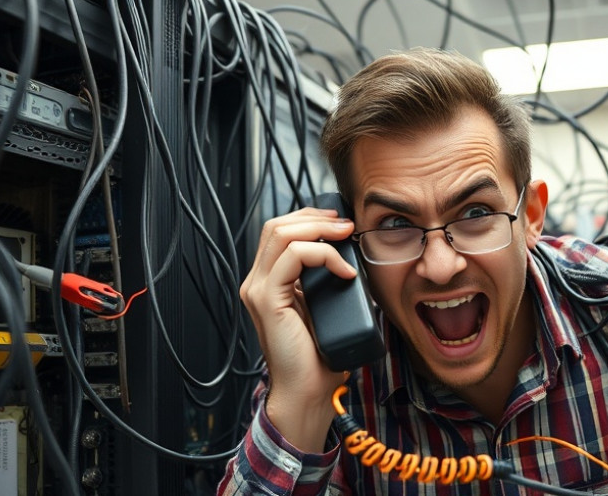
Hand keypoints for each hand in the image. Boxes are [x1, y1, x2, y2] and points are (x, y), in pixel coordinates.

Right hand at [240, 207, 356, 451]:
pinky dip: (323, 255)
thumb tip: (350, 255)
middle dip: (315, 217)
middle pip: (277, 226)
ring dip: (320, 230)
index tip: (342, 223)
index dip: (310, 219)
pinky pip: (293, 256)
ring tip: (347, 238)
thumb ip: (325, 280)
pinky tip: (344, 271)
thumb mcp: (324, 305)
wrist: (308, 390)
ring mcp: (258, 289)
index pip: (280, 232)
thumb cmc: (320, 355)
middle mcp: (257, 282)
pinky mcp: (266, 299)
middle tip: (346, 224)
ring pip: (282, 234)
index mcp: (268, 282)